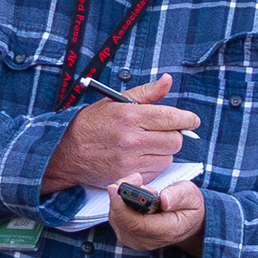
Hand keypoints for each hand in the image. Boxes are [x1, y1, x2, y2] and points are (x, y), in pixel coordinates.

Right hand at [41, 75, 198, 194]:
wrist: (66, 152)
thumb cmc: (91, 124)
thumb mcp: (115, 101)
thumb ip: (146, 93)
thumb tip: (168, 81)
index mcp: (130, 116)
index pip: (172, 118)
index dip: (187, 119)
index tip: (191, 120)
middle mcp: (132, 139)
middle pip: (175, 141)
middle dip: (173, 135)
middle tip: (162, 132)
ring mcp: (130, 160)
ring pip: (167, 158)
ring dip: (163, 152)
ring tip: (147, 145)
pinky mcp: (128, 176)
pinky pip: (155, 173)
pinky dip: (153, 166)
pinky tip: (139, 158)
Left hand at [112, 173, 206, 255]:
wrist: (188, 222)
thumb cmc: (189, 206)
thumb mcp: (190, 195)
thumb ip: (178, 195)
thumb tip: (162, 199)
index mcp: (166, 231)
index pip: (135, 223)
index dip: (122, 205)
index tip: (115, 187)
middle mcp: (147, 241)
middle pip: (121, 219)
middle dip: (122, 195)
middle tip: (137, 179)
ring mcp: (135, 241)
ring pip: (116, 217)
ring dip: (121, 198)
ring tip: (141, 188)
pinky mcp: (127, 236)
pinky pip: (116, 218)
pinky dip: (120, 203)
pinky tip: (134, 196)